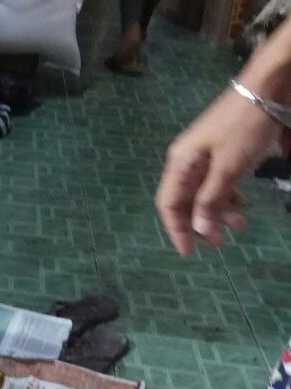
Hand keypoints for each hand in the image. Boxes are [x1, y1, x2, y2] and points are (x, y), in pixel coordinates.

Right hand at [156, 87, 282, 254]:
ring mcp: (204, 155)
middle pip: (185, 200)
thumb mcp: (229, 167)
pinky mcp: (221, 151)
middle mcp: (186, 160)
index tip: (189, 252)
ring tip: (240, 225)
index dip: (176, 229)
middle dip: (200, 224)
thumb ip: (211, 199)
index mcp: (181, 163)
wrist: (266, 88)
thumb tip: (199, 230)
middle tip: (220, 244)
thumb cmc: (244, 128)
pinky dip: (227, 196)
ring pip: (203, 193)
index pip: (169, 204)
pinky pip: (217, 182)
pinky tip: (241, 205)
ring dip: (218, 212)